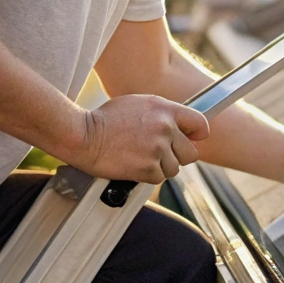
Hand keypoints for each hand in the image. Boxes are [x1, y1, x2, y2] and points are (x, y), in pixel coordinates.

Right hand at [59, 95, 209, 183]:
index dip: (197, 135)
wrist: (83, 134)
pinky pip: (159, 178)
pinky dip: (148, 175)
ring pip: (174, 168)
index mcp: (164, 109)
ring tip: (140, 158)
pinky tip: (133, 165)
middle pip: (191, 153)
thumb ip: (161, 114)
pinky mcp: (148, 168)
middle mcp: (165, 128)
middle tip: (159, 154)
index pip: (200, 124)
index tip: (192, 140)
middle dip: (177, 156)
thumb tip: (178, 127)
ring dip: (161, 167)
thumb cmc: (104, 119)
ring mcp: (158, 149)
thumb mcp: (138, 104)